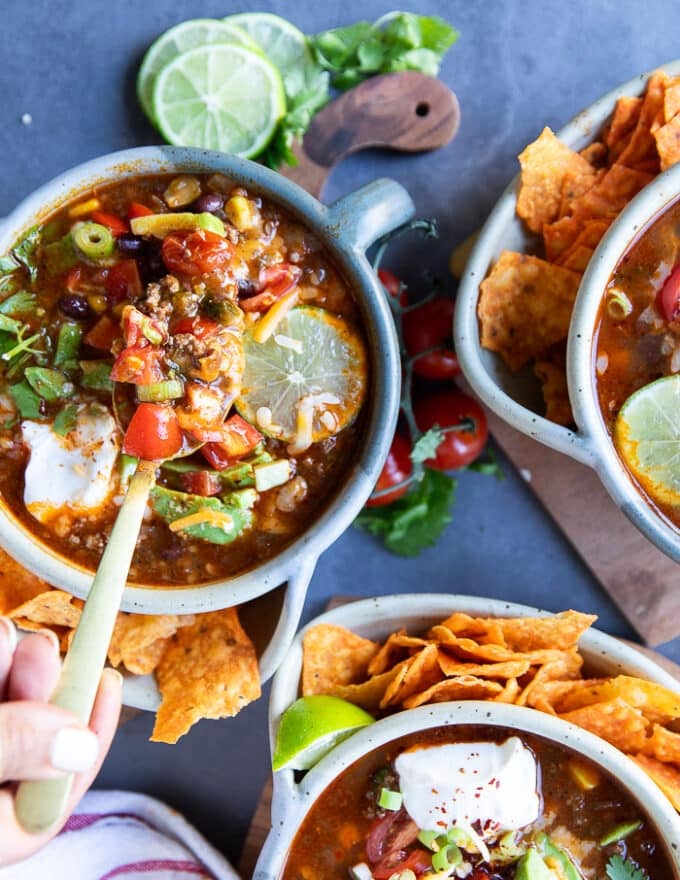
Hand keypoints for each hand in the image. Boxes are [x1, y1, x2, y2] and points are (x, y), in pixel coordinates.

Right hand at [0, 617, 121, 865]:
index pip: (61, 790)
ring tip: (2, 634)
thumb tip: (78, 742)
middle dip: (40, 686)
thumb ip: (13, 750)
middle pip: (31, 740)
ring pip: (6, 712)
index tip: (107, 680)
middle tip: (38, 644)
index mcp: (0, 832)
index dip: (91, 730)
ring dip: (8, 671)